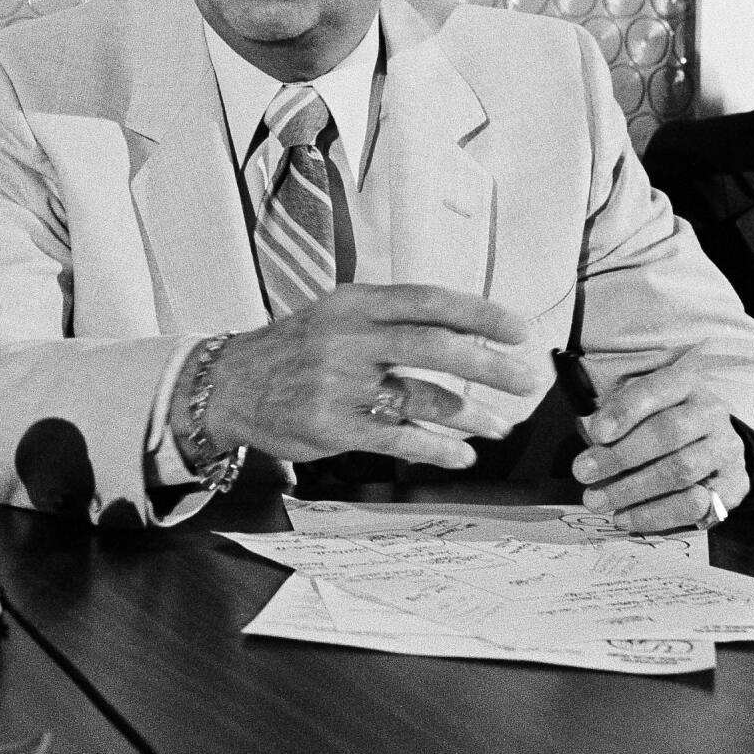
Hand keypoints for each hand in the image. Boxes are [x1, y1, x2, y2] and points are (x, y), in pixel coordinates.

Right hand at [182, 284, 550, 469]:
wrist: (228, 385)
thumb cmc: (292, 351)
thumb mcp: (334, 316)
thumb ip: (389, 319)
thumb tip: (464, 332)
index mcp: (352, 304)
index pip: (427, 300)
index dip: (479, 313)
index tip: (519, 330)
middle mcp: (346, 338)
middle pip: (434, 347)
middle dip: (490, 365)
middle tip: (525, 380)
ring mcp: (337, 384)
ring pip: (422, 398)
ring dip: (472, 415)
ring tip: (498, 425)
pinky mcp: (331, 426)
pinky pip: (399, 438)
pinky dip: (438, 448)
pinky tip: (459, 453)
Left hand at [573, 378, 747, 532]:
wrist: (706, 442)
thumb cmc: (655, 421)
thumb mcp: (633, 410)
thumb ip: (612, 424)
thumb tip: (590, 453)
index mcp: (684, 385)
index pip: (655, 391)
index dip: (625, 412)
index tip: (596, 434)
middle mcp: (711, 413)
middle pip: (668, 432)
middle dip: (620, 456)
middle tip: (583, 473)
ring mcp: (727, 449)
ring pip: (682, 470)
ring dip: (633, 489)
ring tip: (597, 500)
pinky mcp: (735, 485)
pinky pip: (696, 505)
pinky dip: (656, 515)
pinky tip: (625, 517)